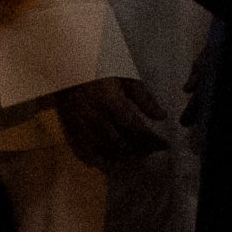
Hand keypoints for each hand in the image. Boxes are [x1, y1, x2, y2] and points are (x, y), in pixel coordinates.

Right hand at [51, 75, 168, 167]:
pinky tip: (116, 161)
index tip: (164, 144)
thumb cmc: (100, 70)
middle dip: (142, 149)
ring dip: (128, 157)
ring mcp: (81, 128)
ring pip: (108, 152)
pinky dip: (105, 161)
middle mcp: (95, 117)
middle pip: (124, 143)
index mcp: (109, 100)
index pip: (135, 127)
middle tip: (154, 149)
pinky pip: (89, 156)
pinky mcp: (72, 134)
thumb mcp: (125, 77)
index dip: (152, 139)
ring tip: (140, 154)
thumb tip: (162, 117)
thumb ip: (144, 98)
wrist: (67, 70)